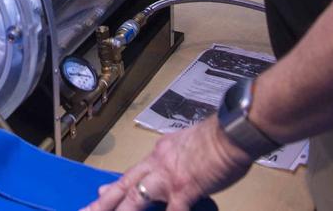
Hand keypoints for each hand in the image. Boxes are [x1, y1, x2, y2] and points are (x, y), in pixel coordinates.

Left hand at [83, 118, 252, 210]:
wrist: (233, 131)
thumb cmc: (217, 138)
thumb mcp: (188, 145)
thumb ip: (174, 159)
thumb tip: (171, 167)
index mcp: (160, 153)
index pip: (133, 173)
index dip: (115, 186)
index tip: (99, 194)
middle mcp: (158, 163)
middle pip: (124, 184)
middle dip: (103, 201)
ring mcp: (168, 177)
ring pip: (135, 198)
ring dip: (122, 210)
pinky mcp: (184, 188)